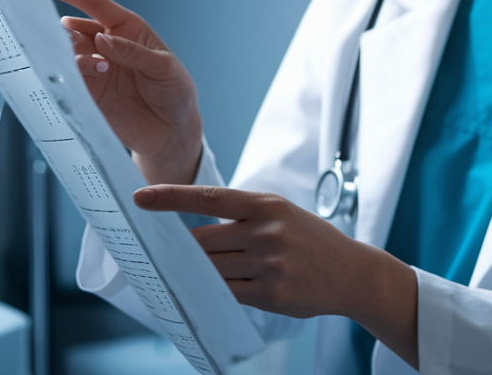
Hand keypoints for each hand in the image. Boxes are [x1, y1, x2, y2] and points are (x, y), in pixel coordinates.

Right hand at [43, 0, 202, 184]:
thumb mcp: (163, 68)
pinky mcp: (87, 94)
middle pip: (74, 30)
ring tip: (99, 68)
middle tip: (70, 42)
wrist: (171, 132)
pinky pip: (68, 81)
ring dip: (72, 58)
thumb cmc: (175, 92)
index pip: (95, 4)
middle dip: (66, 33)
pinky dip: (66, 79)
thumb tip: (101, 39)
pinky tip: (77, 82)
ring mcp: (94, 70)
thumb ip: (132, 53)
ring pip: (68, 55)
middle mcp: (105, 46)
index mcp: (127, 29)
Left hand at [134, 185, 418, 366]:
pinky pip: (226, 292)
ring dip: (193, 272)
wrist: (352, 272)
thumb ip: (243, 218)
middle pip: (202, 241)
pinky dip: (212, 290)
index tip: (140, 198)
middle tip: (158, 250)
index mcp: (266, 205)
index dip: (171, 198)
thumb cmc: (309, 240)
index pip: (209, 197)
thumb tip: (192, 234)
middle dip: (179, 248)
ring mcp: (270, 264)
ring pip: (211, 269)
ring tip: (181, 272)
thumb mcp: (282, 214)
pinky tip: (206, 289)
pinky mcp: (271, 294)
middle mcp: (267, 231)